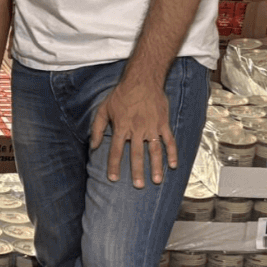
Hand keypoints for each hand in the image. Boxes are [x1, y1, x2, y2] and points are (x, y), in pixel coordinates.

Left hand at [90, 73, 176, 187]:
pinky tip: (173, 165)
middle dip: (137, 171)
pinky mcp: (163, 123)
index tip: (113, 179)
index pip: (116, 150)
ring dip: (156, 166)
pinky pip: (169, 141)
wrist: (142, 80)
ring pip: (154, 150)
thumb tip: (93, 145)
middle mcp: (137, 129)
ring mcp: (152, 127)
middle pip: (137, 154)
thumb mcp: (104, 109)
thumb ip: (97, 128)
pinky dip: (172, 153)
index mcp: (122, 127)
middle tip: (138, 186)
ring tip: (157, 180)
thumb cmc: (121, 95)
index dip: (114, 165)